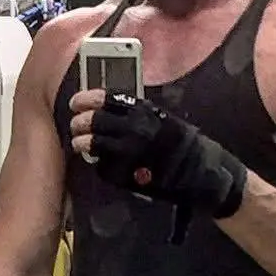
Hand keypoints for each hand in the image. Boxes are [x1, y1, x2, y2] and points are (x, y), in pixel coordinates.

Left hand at [69, 89, 246, 218]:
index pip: (105, 99)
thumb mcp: (160, 118)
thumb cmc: (179, 143)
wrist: (200, 173)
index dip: (86, 99)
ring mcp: (130, 153)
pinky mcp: (127, 176)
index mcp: (143, 112)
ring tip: (79, 143)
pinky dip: (100, 164)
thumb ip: (134, 112)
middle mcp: (135, 129)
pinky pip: (103, 167)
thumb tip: (102, 106)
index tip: (76, 102)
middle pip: (94, 121)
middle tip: (75, 125)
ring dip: (81, 142)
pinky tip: (102, 161)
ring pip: (93, 144)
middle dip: (79, 122)